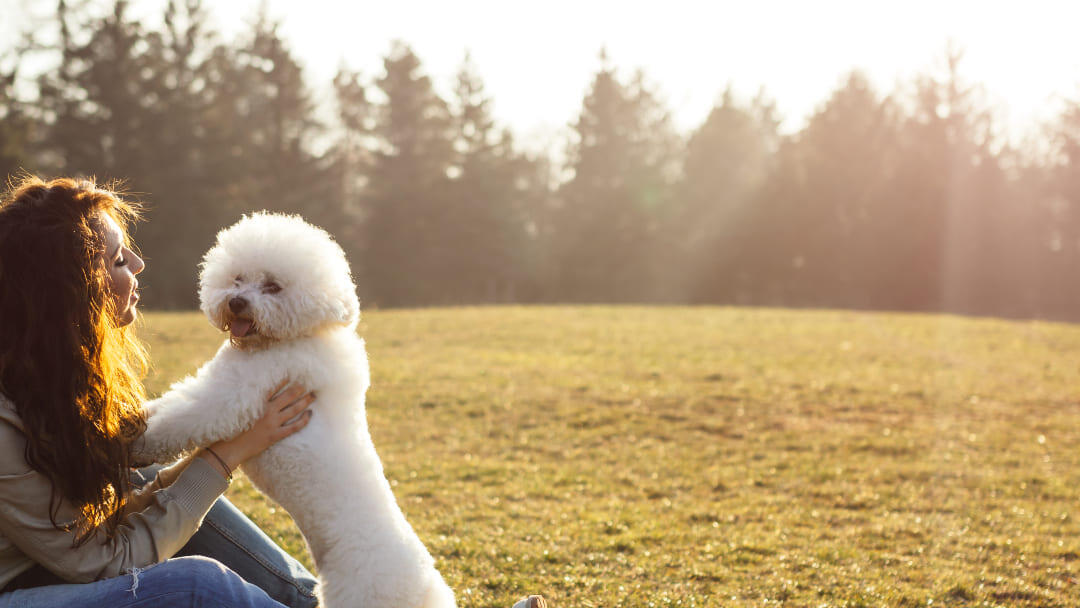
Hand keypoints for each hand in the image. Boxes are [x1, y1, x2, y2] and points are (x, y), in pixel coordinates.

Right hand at [199, 379, 314, 477]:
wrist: (228, 448)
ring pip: (294, 409)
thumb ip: (246, 399)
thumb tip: (250, 389)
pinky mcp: (275, 435)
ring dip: (305, 401)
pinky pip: (294, 427)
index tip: (293, 373)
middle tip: (308, 383)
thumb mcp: (236, 410)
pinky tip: (310, 414)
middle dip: (300, 388)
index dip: (284, 379)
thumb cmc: (229, 429)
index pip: (274, 387)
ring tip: (313, 395)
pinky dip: (304, 420)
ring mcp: (272, 424)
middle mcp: (267, 411)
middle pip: (289, 396)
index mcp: (257, 403)